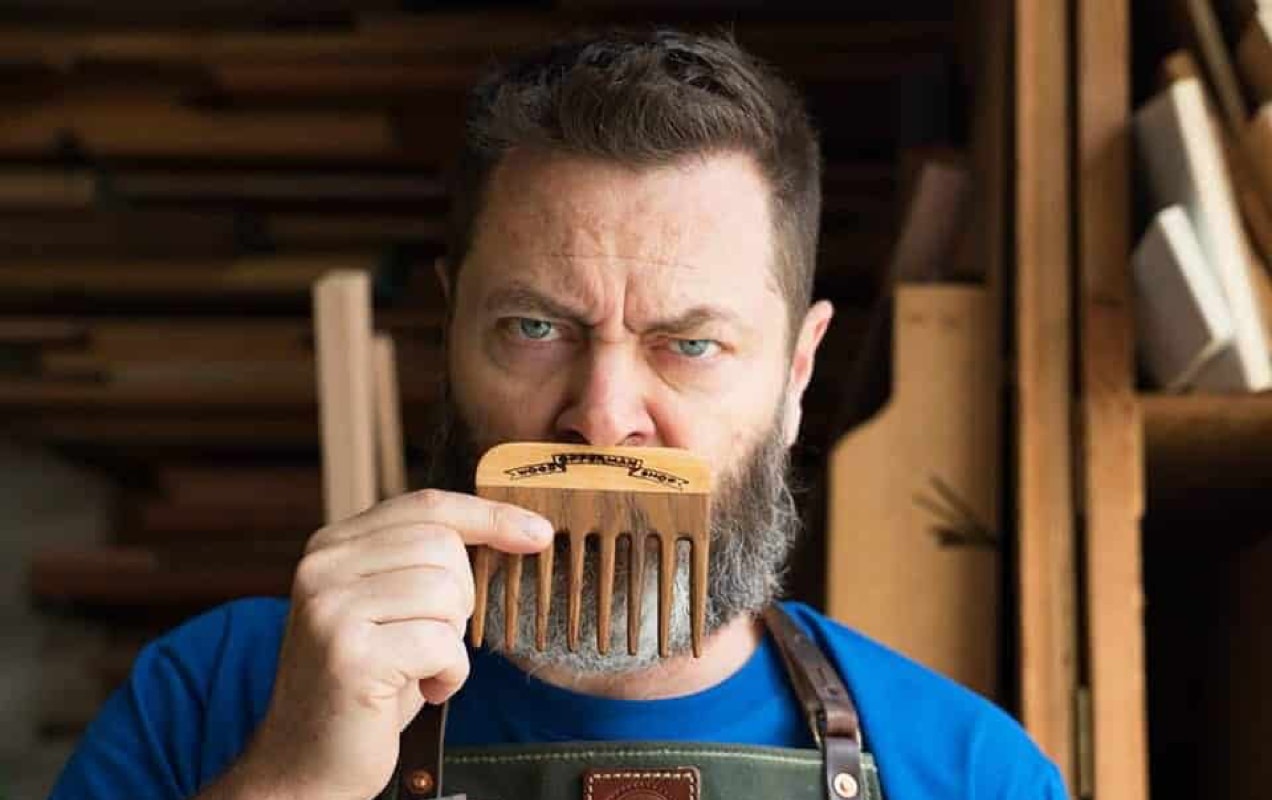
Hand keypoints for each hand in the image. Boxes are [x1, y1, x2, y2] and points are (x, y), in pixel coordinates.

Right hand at [232, 489, 553, 799]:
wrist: (307, 765)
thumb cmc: (366, 685)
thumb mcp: (389, 607)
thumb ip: (421, 562)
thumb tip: (510, 529)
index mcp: (332, 545)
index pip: (427, 506)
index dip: (489, 516)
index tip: (538, 533)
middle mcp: (323, 567)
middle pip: (443, 546)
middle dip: (461, 599)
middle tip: (432, 641)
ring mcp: (330, 609)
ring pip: (446, 592)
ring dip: (452, 640)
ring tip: (422, 667)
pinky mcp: (350, 656)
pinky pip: (442, 644)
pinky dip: (450, 674)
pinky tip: (424, 691)